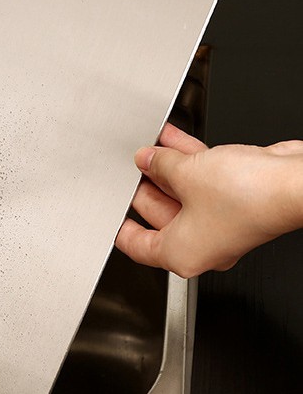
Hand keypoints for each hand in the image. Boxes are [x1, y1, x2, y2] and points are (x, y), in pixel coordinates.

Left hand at [117, 123, 302, 277]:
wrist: (295, 182)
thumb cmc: (250, 197)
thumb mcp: (185, 174)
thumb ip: (159, 165)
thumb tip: (148, 159)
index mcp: (181, 254)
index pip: (137, 245)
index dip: (119, 226)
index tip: (109, 212)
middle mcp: (202, 244)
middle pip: (159, 214)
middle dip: (144, 183)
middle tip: (130, 165)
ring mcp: (220, 222)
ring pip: (182, 193)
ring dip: (166, 166)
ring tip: (150, 145)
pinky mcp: (236, 201)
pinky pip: (202, 181)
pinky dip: (188, 161)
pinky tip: (173, 140)